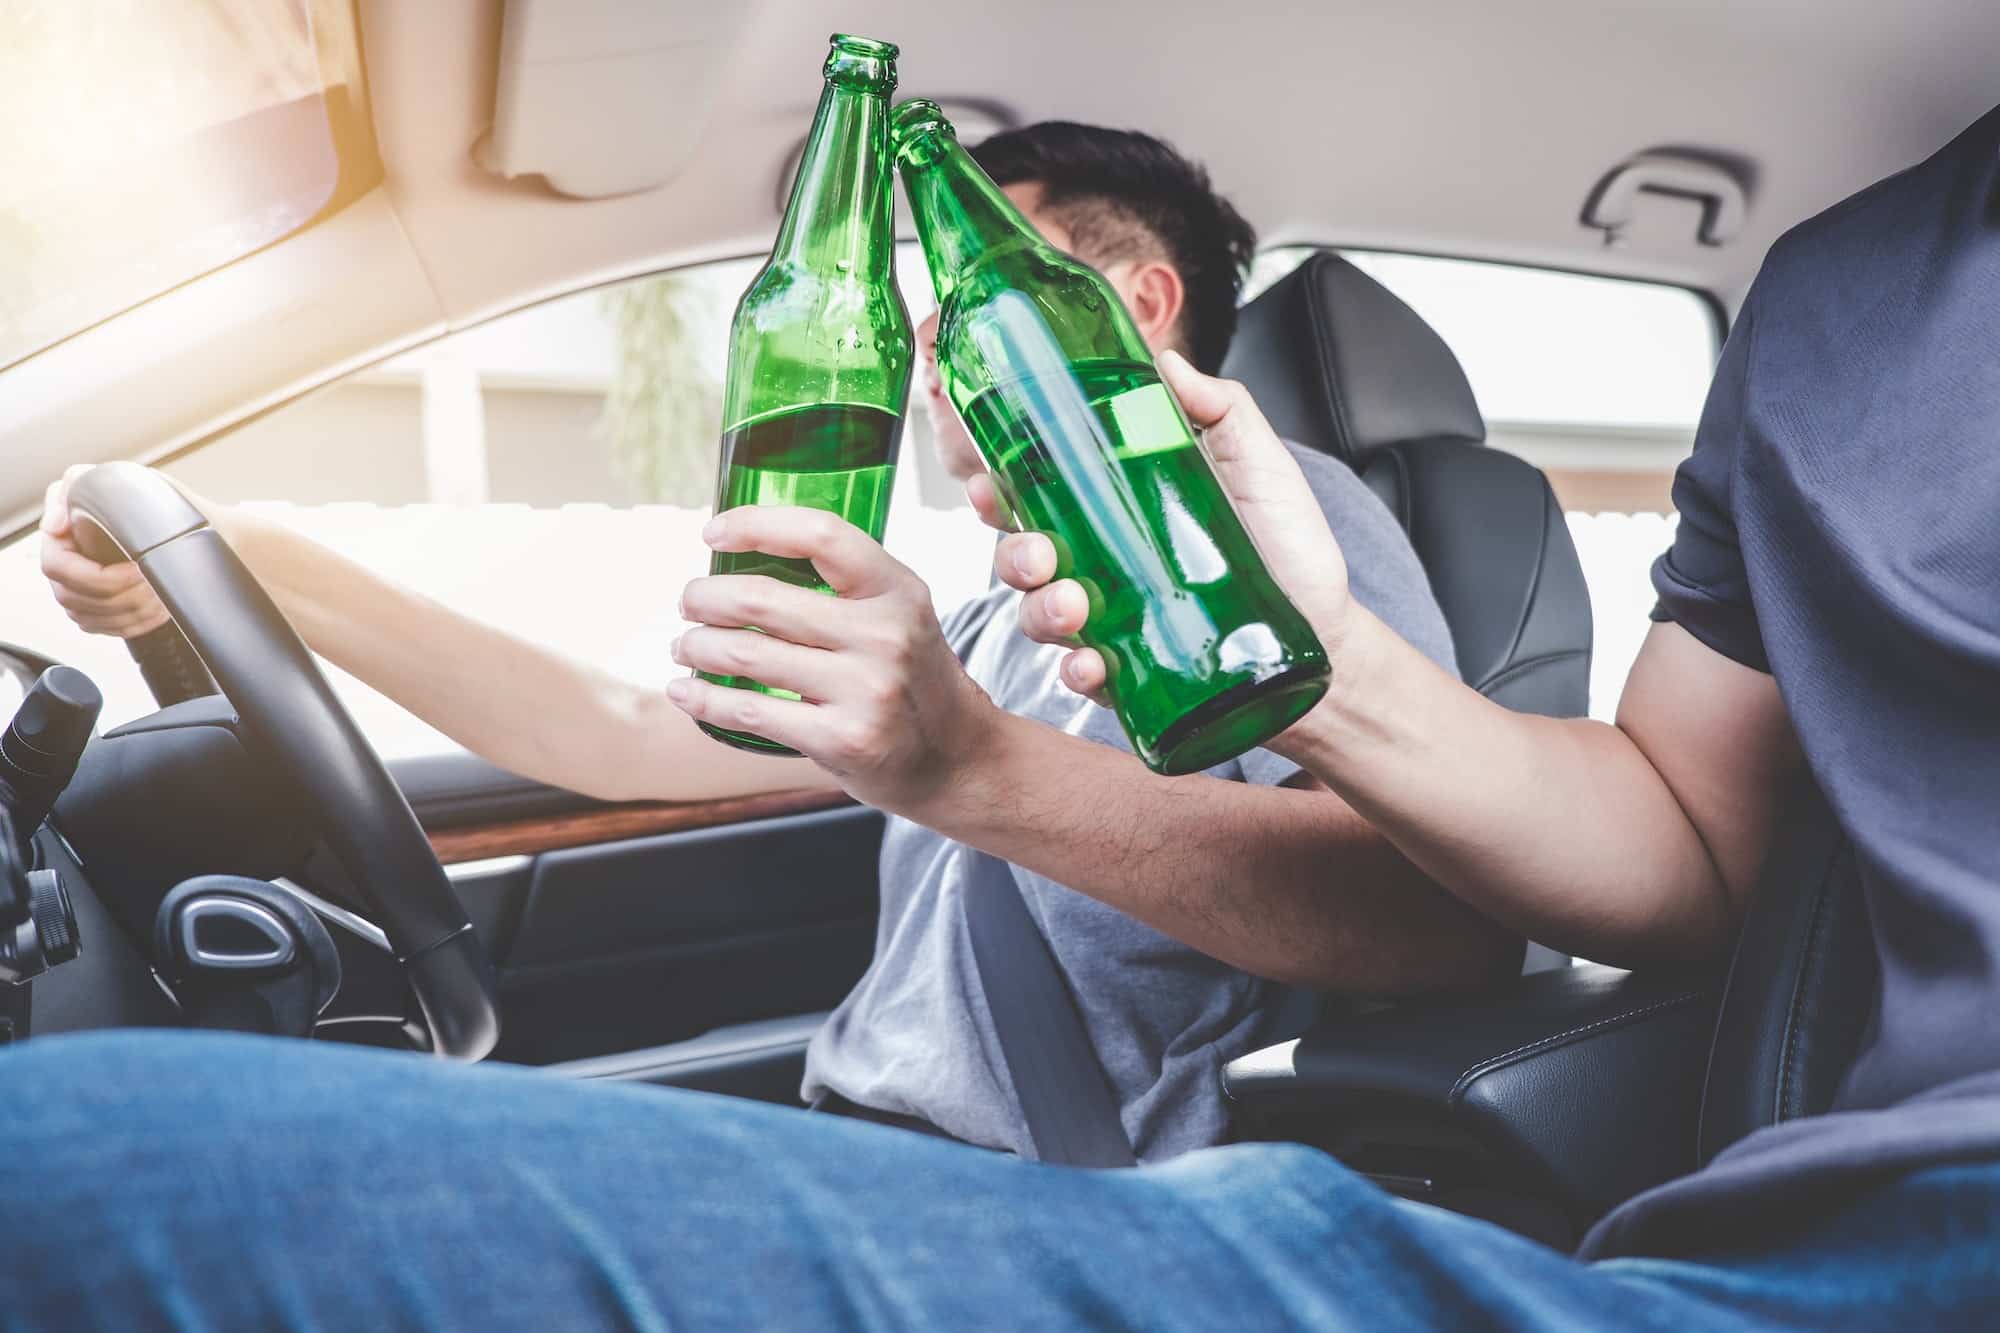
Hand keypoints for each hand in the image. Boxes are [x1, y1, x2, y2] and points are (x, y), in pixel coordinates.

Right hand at [38, 464, 171, 638]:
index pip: (61, 569)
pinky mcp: (100, 611)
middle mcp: (65, 569)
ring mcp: (80, 592)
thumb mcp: (109, 479)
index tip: (137, 568)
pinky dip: (137, 624)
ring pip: (95, 618)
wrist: (189, 522)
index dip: (99, 576)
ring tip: (163, 598)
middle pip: (78, 599)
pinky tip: (159, 612)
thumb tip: (55, 525)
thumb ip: (75, 485)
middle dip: (123, 596)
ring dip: (133, 612)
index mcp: (60, 539)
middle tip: (157, 586)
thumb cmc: (148, 498)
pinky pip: (110, 629)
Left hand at [666, 507, 1000, 814]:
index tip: (713, 533)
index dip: (756, 524)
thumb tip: (746, 555)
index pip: (819, 534)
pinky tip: (685, 691)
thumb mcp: (900, 614)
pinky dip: (703, 699)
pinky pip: (749, 711)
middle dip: (704, 597)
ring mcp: (865, 690)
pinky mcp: (841, 739)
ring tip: (685, 646)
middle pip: (762, 598)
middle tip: (689, 602)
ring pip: (745, 654)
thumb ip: (845, 587)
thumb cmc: (912, 679)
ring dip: (696, 646)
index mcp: (897, 590)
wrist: (958, 759)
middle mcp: (885, 635)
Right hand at [983, 349, 1353, 699]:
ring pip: (1038, 614)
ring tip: (1075, 606)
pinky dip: (1076, 671)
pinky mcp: (1130, 672)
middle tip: (1039, 552)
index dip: (996, 484)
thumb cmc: (1289, 548)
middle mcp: (1100, 564)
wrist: (1329, 629)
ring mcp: (1110, 620)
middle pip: (1020, 553)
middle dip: (1012, 551)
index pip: (1035, 491)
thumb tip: (1166, 358)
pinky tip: (1092, 665)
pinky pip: (1081, 674)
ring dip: (1040, 609)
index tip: (986, 476)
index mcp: (1113, 508)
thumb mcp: (1259, 464)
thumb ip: (1219, 408)